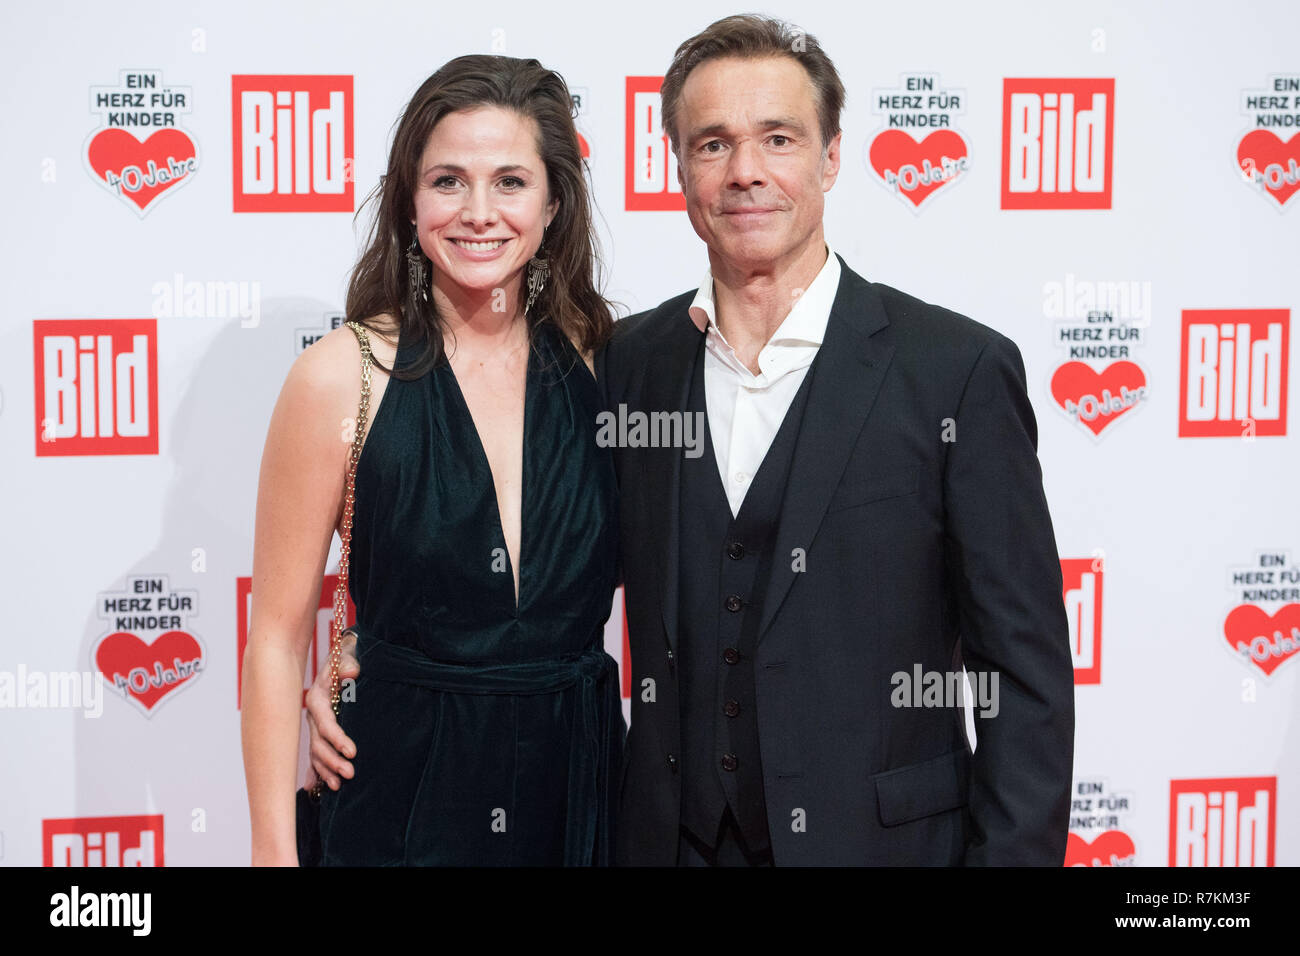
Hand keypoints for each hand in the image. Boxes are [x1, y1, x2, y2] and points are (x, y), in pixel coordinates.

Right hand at [305, 629, 359, 789]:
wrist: (343, 658)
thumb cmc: (348, 656)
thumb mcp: (349, 655)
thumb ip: (349, 663)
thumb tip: (352, 673)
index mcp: (317, 697)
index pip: (325, 723)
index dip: (337, 738)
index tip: (352, 752)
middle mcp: (312, 715)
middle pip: (318, 743)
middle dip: (332, 760)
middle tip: (350, 774)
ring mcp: (314, 725)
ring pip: (316, 752)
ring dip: (326, 769)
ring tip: (339, 785)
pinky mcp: (320, 732)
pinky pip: (315, 755)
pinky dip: (316, 771)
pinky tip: (317, 789)